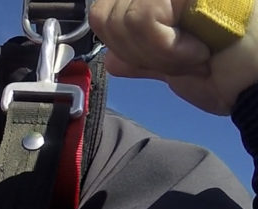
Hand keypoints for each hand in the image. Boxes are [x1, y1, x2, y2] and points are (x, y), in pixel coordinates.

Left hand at [90, 0, 257, 114]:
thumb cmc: (233, 74)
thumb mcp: (176, 66)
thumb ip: (142, 58)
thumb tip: (113, 58)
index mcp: (168, 3)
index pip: (104, 10)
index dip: (123, 44)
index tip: (166, 58)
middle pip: (104, 13)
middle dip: (139, 51)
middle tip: (184, 58)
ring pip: (121, 18)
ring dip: (157, 52)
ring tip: (196, 54)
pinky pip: (142, 18)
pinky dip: (166, 47)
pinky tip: (200, 50)